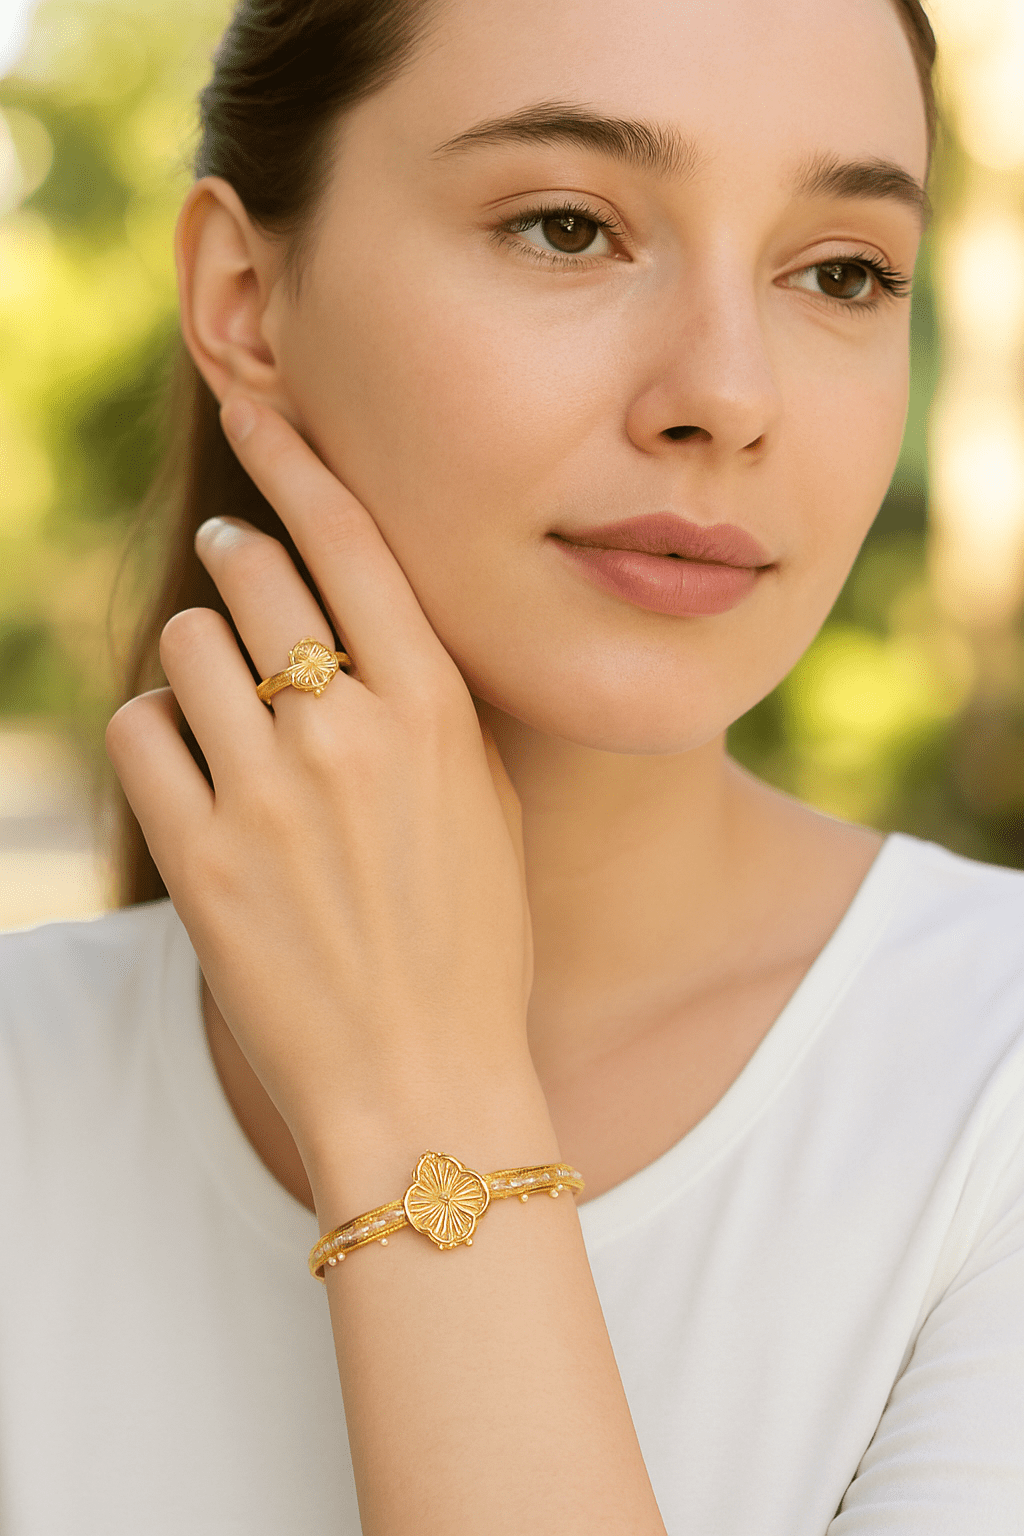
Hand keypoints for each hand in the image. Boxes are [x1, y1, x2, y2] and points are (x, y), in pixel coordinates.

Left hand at [107, 396, 539, 1191]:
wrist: (424, 1080)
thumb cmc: (473, 942)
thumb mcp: (485, 804)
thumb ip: (426, 705)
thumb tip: (357, 622)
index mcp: (435, 711)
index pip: (351, 540)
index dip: (296, 456)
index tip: (256, 406)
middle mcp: (349, 734)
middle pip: (254, 573)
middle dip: (240, 559)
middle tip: (237, 566)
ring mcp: (268, 795)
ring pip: (184, 647)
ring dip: (197, 661)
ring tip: (225, 710)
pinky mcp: (198, 857)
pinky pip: (139, 734)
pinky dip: (156, 737)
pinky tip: (191, 773)